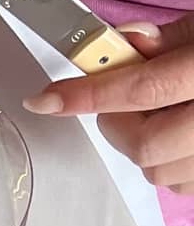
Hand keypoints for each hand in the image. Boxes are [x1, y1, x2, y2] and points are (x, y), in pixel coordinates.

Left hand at [24, 15, 193, 193]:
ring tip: (165, 114)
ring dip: (146, 147)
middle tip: (117, 102)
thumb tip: (120, 43)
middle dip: (118, 125)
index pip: (145, 88)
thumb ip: (170, 38)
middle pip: (147, 146)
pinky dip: (171, 166)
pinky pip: (185, 187)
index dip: (88, 96)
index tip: (45, 99)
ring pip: (161, 173)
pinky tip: (185, 137)